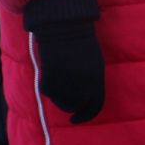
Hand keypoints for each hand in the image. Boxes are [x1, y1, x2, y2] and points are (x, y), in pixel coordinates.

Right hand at [23, 0, 105, 121]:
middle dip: (72, 110)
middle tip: (68, 112)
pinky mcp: (51, 78)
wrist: (64, 26)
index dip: (87, 115)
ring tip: (57, 88)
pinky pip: (48, 92)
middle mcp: (83, 83)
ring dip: (59, 99)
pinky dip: (48, 89)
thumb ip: (92, 82)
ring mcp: (66, 81)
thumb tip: (86, 99)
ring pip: (61, 101)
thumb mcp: (94, 62)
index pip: (95, 105)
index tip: (78, 118)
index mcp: (97, 78)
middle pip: (77, 107)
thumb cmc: (80, 41)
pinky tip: (48, 79)